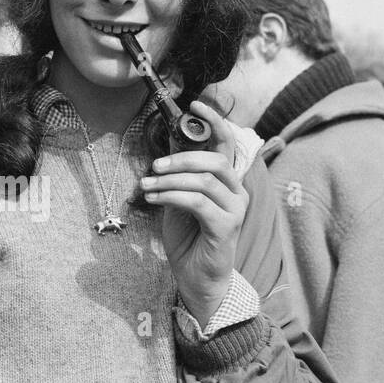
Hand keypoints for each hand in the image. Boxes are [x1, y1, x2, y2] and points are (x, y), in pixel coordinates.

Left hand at [140, 100, 247, 324]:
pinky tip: (153, 200)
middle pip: (214, 159)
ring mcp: (235, 210)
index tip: (194, 103)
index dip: (214, 120)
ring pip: (203, 180)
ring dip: (169, 181)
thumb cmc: (189, 239)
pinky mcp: (226, 227)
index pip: (227, 143)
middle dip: (180, 158)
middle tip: (154, 168)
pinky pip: (197, 202)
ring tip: (146, 187)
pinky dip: (171, 197)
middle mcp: (237, 192)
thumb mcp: (178, 199)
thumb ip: (178, 174)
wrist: (197, 279)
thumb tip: (167, 142)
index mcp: (227, 182)